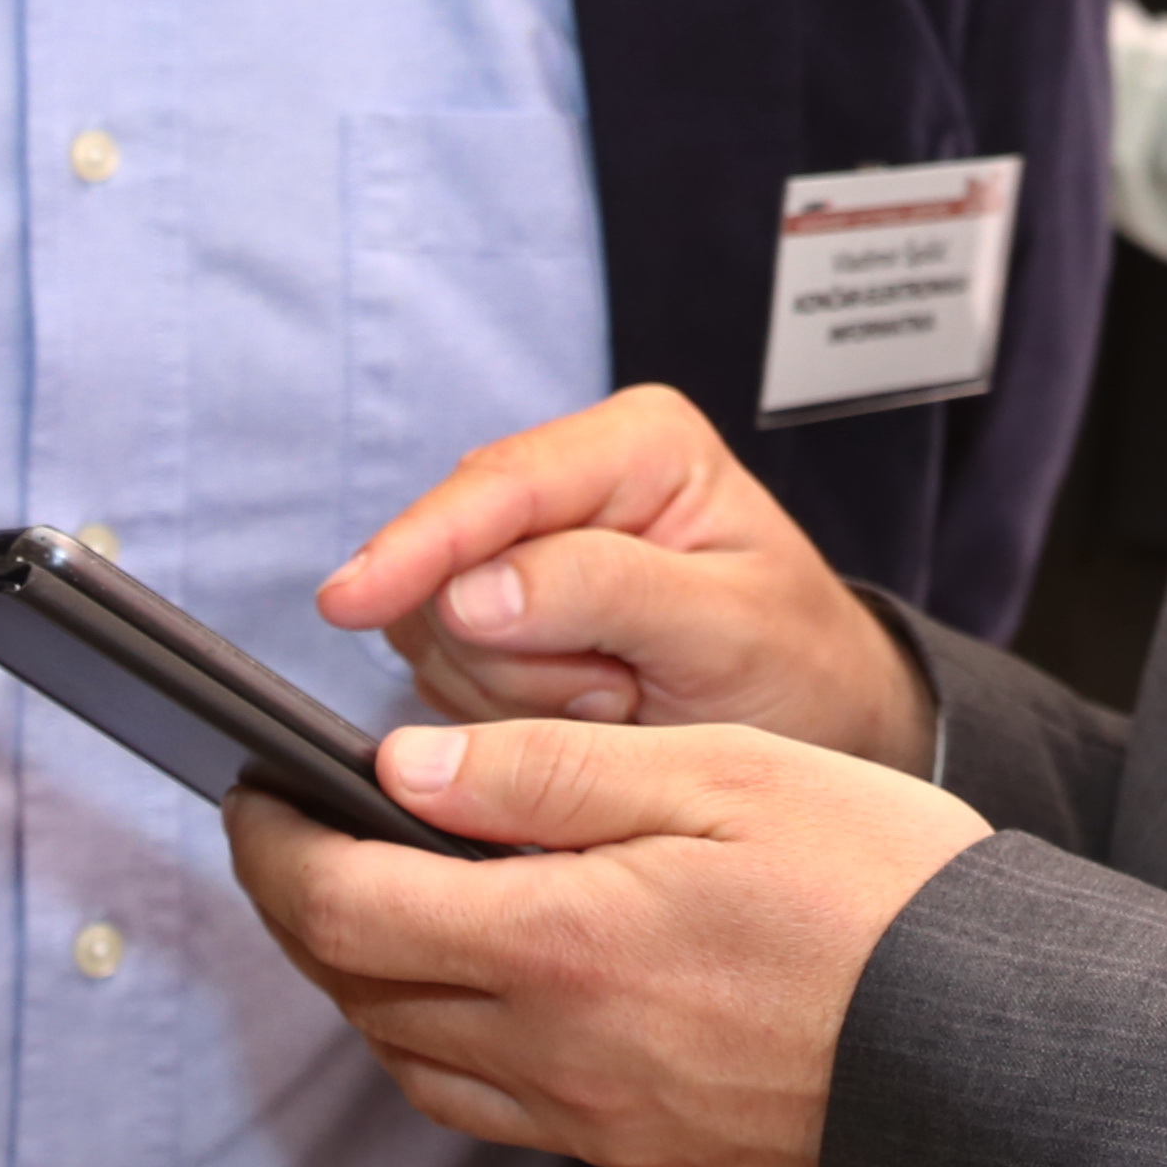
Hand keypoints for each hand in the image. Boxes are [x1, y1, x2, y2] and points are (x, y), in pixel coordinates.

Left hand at [225, 717, 991, 1166]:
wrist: (1017, 1065)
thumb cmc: (889, 896)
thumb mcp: (726, 777)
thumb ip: (550, 773)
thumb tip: (402, 770)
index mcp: (558, 945)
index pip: (343, 907)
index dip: (271, 849)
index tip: (252, 795)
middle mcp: (561, 1058)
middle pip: (365, 997)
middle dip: (308, 915)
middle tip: (298, 839)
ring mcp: (609, 1133)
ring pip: (428, 1071)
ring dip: (377, 993)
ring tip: (389, 910)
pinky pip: (520, 1120)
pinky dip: (474, 1054)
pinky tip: (518, 998)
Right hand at [317, 384, 934, 770]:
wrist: (815, 721)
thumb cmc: (795, 663)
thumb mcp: (730, 629)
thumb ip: (608, 592)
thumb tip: (473, 591)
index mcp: (637, 445)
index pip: (498, 486)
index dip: (419, 545)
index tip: (351, 600)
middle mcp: (568, 480)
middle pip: (449, 563)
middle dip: (517, 654)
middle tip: (619, 689)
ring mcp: (523, 549)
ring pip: (434, 628)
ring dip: (517, 692)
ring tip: (617, 696)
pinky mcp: (496, 615)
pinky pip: (443, 675)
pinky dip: (505, 714)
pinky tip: (583, 708)